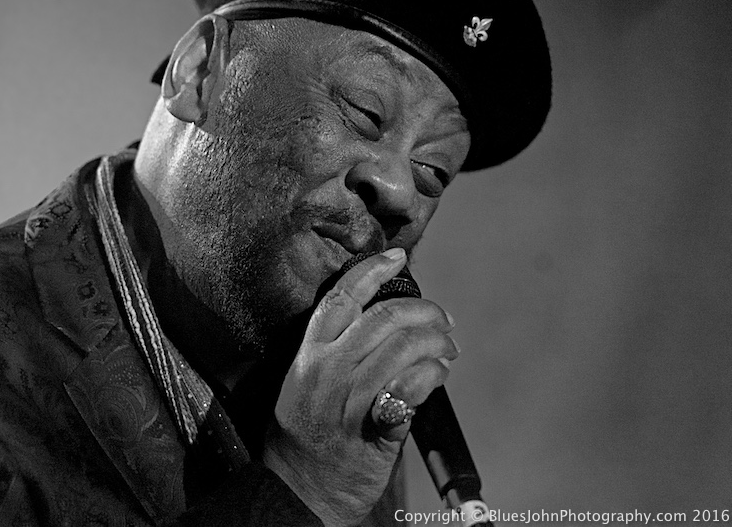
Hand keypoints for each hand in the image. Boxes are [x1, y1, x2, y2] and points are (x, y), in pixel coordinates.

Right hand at [262, 248, 457, 526]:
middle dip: (425, 312)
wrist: (299, 489)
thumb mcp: (303, 382)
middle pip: (385, 317)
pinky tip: (439, 376)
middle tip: (442, 320)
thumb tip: (382, 321)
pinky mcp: (375, 426)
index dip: (372, 270)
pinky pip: (414, 387)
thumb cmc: (303, 436)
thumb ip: (334, 351)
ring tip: (447, 349)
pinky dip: (434, 375)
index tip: (397, 256)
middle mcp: (328, 370)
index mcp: (309, 354)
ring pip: (406, 347)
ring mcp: (351, 398)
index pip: (342, 297)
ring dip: (437, 342)